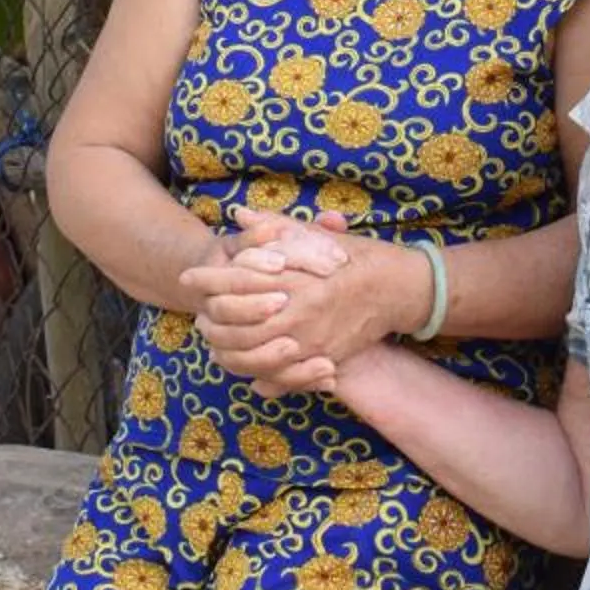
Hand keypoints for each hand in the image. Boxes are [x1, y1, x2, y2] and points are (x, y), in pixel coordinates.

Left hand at [183, 210, 422, 395]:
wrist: (400, 289)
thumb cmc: (357, 257)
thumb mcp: (315, 237)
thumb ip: (275, 227)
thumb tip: (239, 215)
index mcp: (292, 276)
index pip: (234, 279)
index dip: (206, 278)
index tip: (189, 277)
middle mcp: (296, 311)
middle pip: (233, 321)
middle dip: (210, 316)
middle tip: (198, 313)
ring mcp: (308, 340)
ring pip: (250, 354)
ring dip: (226, 348)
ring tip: (215, 340)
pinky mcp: (321, 359)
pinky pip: (279, 374)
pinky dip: (256, 373)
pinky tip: (244, 366)